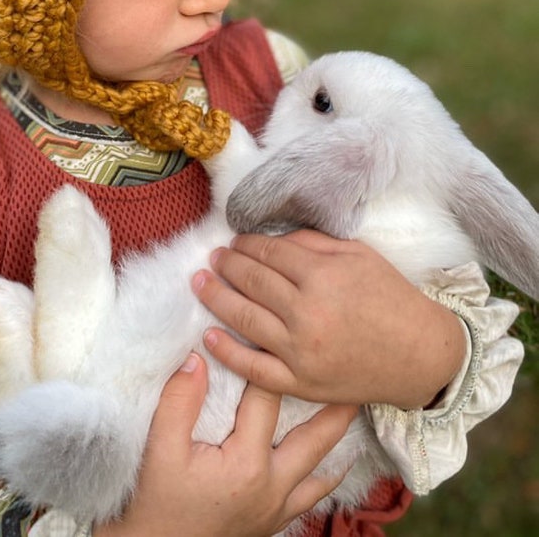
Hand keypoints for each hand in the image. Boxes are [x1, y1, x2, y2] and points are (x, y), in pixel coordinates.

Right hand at [96, 352, 355, 536]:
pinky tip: (335, 464)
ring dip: (335, 439)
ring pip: (320, 469)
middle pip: (315, 437)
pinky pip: (311, 497)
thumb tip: (198, 356)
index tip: (276, 331)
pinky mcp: (272, 522)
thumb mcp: (159, 449)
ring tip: (351, 408)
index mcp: (247, 462)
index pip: (267, 399)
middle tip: (354, 374)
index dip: (268, 360)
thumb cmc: (155, 501)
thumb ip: (179, 401)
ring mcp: (276, 507)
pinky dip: (326, 476)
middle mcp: (272, 486)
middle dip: (333, 403)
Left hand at [193, 230, 465, 410]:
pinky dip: (228, 352)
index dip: (246, 245)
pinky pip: (255, 369)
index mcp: (322, 276)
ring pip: (244, 319)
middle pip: (251, 282)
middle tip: (212, 257)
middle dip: (227, 266)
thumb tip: (272, 239)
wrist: (420, 355)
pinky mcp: (301, 383)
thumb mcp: (358, 255)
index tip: (234, 242)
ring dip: (216, 298)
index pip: (269, 253)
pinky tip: (209, 336)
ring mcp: (300, 351)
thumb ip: (312, 242)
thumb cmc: (391, 297)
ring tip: (200, 283)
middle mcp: (306, 313)